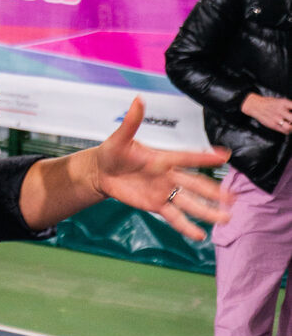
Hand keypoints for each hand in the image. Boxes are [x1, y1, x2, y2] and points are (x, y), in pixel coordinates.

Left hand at [91, 97, 232, 241]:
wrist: (100, 172)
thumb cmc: (112, 152)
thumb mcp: (120, 138)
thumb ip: (132, 122)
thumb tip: (138, 100)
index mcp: (162, 158)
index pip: (187, 157)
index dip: (204, 158)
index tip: (225, 156)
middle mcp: (168, 175)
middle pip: (195, 184)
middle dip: (214, 191)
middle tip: (233, 198)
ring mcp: (163, 191)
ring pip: (190, 202)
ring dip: (207, 211)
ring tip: (225, 218)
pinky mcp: (156, 205)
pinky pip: (174, 217)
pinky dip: (186, 227)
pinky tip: (199, 235)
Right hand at [241, 93, 291, 133]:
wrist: (255, 105)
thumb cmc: (268, 103)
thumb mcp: (280, 101)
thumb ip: (289, 106)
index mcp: (283, 103)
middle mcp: (280, 111)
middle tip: (291, 120)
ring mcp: (277, 119)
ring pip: (290, 127)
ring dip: (291, 127)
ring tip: (290, 125)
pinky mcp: (273, 125)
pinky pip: (284, 131)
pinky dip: (288, 131)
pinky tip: (286, 128)